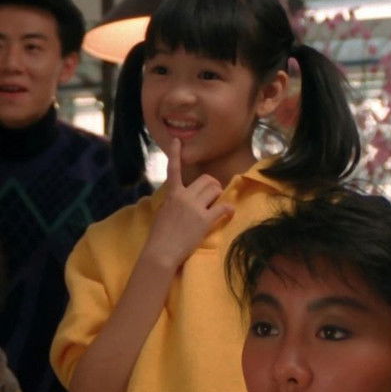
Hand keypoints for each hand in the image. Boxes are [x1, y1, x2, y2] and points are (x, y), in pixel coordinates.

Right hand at [145, 139, 233, 268]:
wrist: (161, 251)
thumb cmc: (159, 235)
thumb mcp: (162, 212)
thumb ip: (172, 202)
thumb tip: (178, 199)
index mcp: (172, 194)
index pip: (174, 170)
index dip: (176, 154)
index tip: (177, 141)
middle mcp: (184, 196)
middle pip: (206, 180)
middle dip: (213, 186)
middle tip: (214, 196)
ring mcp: (195, 207)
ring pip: (215, 190)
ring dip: (219, 196)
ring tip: (216, 205)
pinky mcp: (205, 220)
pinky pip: (222, 208)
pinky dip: (229, 209)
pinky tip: (230, 212)